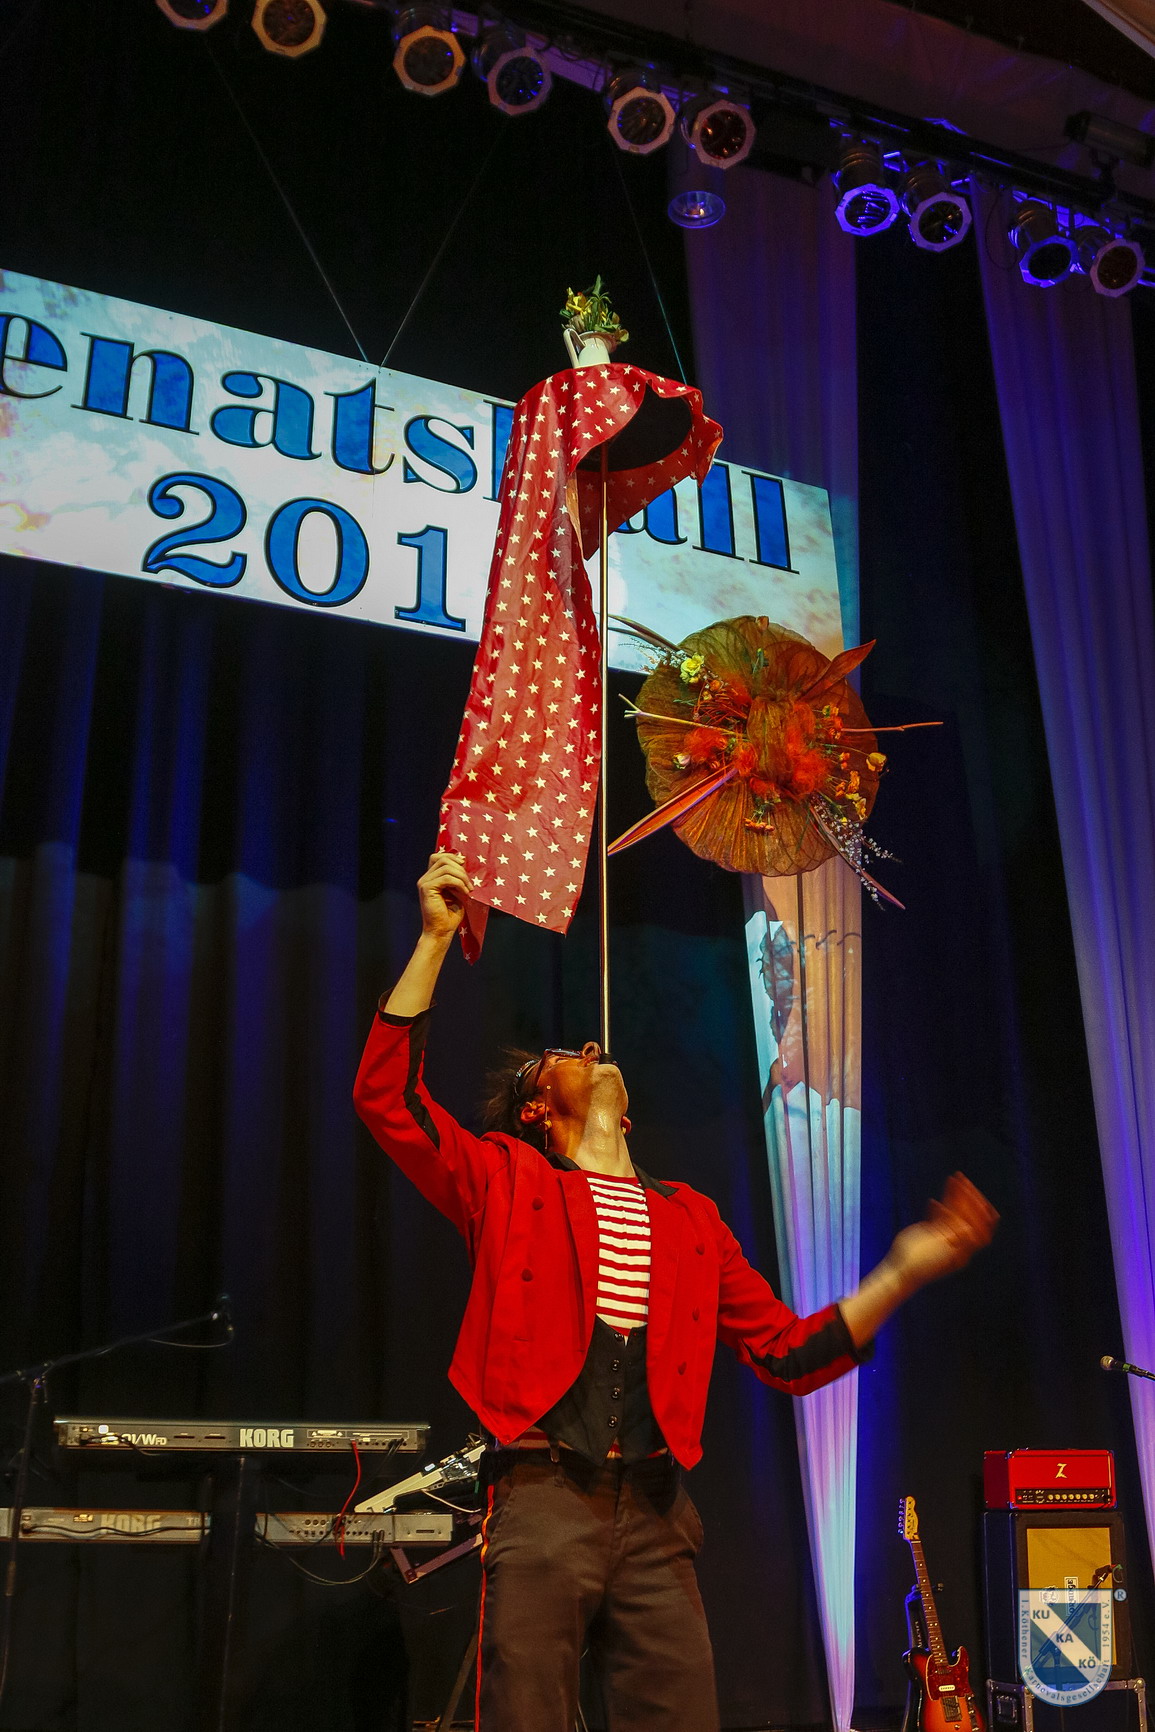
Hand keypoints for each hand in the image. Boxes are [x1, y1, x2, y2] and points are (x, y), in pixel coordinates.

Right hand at [417, 851, 471, 940]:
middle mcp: (425, 878)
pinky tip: (465, 893)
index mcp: (431, 878)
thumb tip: (463, 863)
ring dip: (462, 876)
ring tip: (468, 889)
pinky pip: (446, 878)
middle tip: (469, 883)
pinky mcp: (426, 888)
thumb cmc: (450, 915)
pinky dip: (459, 883)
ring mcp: (424, 882)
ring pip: (446, 866)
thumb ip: (456, 878)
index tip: (465, 866)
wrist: (441, 931)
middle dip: (460, 867)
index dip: (453, 857)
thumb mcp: (456, 892)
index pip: (439, 857)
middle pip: (442, 858)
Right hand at [886, 1172, 998, 1295]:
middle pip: (969, 1215)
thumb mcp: (939, 1251)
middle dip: (968, 1196)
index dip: (979, 1209)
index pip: (980, 1226)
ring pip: (954, 1212)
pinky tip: (932, 1202)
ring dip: (955, 1195)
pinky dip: (940, 1207)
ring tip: (951, 1179)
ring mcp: (946, 1236)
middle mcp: (958, 1241)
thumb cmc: (920, 1266)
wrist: (902, 1272)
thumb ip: (955, 1240)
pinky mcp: (932, 1232)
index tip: (975, 1194)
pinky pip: (940, 1216)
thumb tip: (970, 1229)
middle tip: (962, 1179)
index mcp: (964, 1248)